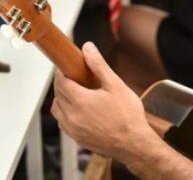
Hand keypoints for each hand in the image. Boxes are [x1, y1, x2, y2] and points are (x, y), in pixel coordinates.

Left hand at [51, 42, 154, 159]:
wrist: (135, 145)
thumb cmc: (128, 116)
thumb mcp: (116, 85)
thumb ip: (99, 65)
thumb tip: (88, 48)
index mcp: (80, 101)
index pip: (60, 81)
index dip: (61, 72)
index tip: (67, 67)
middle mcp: (72, 116)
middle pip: (57, 94)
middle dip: (62, 83)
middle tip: (73, 78)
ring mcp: (73, 129)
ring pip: (57, 109)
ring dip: (62, 99)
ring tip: (76, 94)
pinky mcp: (77, 139)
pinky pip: (62, 123)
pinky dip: (65, 114)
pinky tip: (78, 110)